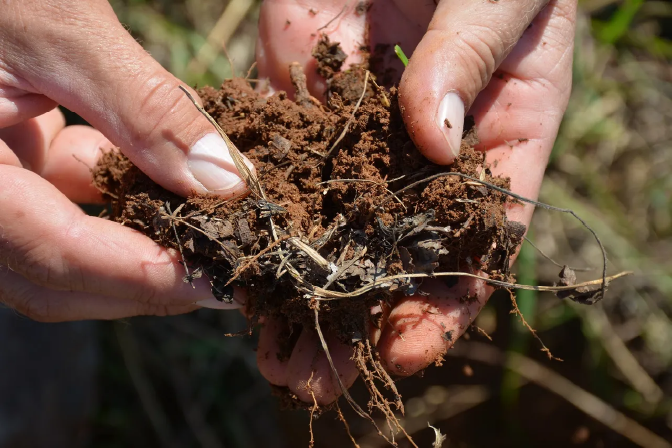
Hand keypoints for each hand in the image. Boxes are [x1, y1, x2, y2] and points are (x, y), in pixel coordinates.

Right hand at [0, 0, 247, 320]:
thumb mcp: (62, 28)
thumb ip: (144, 106)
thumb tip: (227, 182)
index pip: (53, 251)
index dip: (142, 276)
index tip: (217, 281)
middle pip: (55, 276)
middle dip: (144, 281)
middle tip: (222, 273)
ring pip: (64, 248)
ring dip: (140, 243)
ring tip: (209, 232)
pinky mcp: (10, 164)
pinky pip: (64, 204)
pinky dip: (120, 200)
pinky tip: (167, 182)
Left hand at [255, 0, 575, 402]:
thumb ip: (467, 57)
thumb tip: (430, 137)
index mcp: (499, 133)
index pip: (477, 238)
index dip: (446, 300)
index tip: (407, 351)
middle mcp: (427, 149)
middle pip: (396, 250)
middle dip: (358, 318)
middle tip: (316, 381)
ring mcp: (361, 128)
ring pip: (333, 220)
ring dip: (301, 285)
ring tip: (270, 353)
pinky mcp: (303, 95)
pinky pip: (280, 160)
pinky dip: (259, 213)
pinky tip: (235, 261)